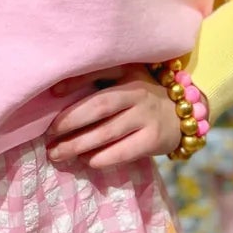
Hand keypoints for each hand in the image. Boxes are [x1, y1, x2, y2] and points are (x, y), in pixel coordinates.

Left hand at [45, 63, 181, 169]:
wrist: (183, 116)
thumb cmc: (142, 99)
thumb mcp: (126, 82)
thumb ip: (99, 84)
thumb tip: (56, 95)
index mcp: (128, 71)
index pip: (98, 72)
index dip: (74, 81)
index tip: (53, 93)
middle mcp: (138, 91)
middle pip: (99, 106)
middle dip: (70, 122)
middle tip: (49, 135)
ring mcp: (147, 115)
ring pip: (107, 132)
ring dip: (78, 144)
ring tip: (57, 153)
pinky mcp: (154, 138)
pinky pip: (123, 151)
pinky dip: (102, 158)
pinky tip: (87, 161)